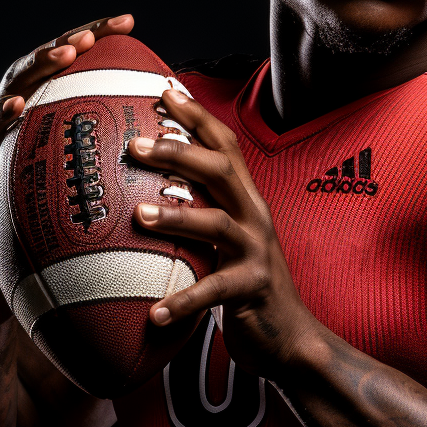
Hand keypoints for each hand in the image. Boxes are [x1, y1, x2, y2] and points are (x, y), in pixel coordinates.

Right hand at [0, 14, 135, 211]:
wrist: (12, 216)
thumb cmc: (58, 177)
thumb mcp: (89, 150)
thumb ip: (116, 129)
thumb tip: (166, 118)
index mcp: (54, 87)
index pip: (79, 53)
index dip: (101, 33)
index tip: (128, 22)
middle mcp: (27, 89)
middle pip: (50, 56)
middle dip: (71, 40)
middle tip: (92, 37)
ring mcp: (0, 107)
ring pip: (20, 77)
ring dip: (41, 63)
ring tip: (64, 54)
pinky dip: (2, 109)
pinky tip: (16, 105)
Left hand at [128, 89, 318, 376]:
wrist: (290, 337)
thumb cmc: (245, 285)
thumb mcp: (226, 240)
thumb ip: (198, 214)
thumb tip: (144, 197)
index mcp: (246, 200)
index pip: (225, 146)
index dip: (197, 116)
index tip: (164, 90)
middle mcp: (254, 217)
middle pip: (223, 170)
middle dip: (181, 151)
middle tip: (136, 144)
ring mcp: (256, 252)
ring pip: (218, 223)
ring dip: (178, 217)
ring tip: (139, 217)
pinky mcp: (253, 289)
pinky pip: (215, 292)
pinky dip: (184, 302)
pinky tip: (153, 314)